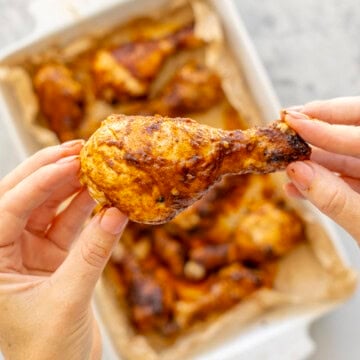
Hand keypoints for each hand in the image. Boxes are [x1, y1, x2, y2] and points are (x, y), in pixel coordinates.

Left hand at [0, 140, 127, 359]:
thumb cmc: (48, 351)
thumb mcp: (68, 297)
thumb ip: (94, 252)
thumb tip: (117, 212)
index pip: (8, 208)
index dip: (40, 181)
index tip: (70, 160)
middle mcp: (5, 250)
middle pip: (24, 198)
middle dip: (50, 171)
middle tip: (78, 149)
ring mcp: (30, 252)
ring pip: (50, 207)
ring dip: (72, 187)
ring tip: (95, 166)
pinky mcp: (54, 257)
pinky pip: (70, 224)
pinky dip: (86, 209)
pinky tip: (103, 195)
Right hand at [284, 96, 359, 242]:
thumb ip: (335, 200)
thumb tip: (298, 172)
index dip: (328, 128)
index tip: (295, 121)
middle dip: (325, 125)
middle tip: (292, 118)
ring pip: (349, 156)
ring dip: (315, 158)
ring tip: (286, 156)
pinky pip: (346, 179)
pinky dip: (320, 182)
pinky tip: (296, 185)